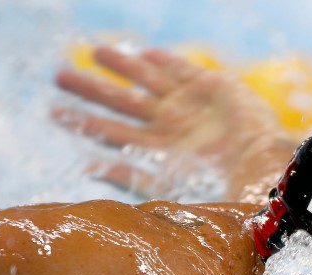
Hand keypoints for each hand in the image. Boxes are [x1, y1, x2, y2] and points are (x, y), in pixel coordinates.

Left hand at [53, 46, 295, 200]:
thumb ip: (128, 176)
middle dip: (92, 89)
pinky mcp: (212, 87)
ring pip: (147, 81)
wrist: (257, 167)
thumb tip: (85, 171)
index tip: (54, 111)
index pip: (111, 133)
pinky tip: (145, 51)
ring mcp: (190, 105)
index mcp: (158, 152)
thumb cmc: (216, 186)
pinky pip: (183, 69)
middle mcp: (170, 127)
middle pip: (122, 103)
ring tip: (95, 52)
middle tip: (59, 76)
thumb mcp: (165, 186)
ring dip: (122, 66)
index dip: (83, 122)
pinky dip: (165, 61)